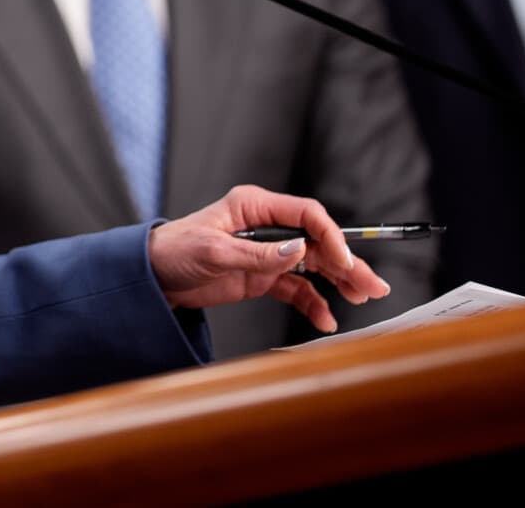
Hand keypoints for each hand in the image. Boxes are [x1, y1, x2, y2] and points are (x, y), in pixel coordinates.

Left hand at [147, 184, 390, 332]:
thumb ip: (258, 254)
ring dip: (338, 282)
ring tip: (362, 298)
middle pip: (316, 242)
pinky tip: (325, 318)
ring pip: (313, 265)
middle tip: (372, 285)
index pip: (306, 215)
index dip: (329, 237)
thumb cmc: (174, 250)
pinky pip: (295, 288)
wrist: (151, 276)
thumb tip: (300, 251)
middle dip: (346, 262)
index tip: (343, 261)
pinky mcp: (261, 277)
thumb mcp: (214, 251)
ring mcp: (266, 253)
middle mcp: (265, 226)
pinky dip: (312, 302)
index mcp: (254, 206)